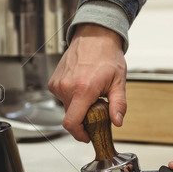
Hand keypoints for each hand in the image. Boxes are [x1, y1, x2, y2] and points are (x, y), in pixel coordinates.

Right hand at [48, 24, 127, 141]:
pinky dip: (72, 96)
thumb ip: (118, 104)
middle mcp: (67, 87)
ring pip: (67, 107)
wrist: (94, 36)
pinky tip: (82, 85)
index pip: (71, 123)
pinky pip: (62, 97)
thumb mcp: (119, 81)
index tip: (87, 135)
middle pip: (71, 116)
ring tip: (91, 91)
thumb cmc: (107, 55)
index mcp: (83, 89)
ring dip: (78, 105)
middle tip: (97, 106)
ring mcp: (58, 84)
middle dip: (84, 117)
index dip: (79, 134)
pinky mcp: (54, 81)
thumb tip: (117, 121)